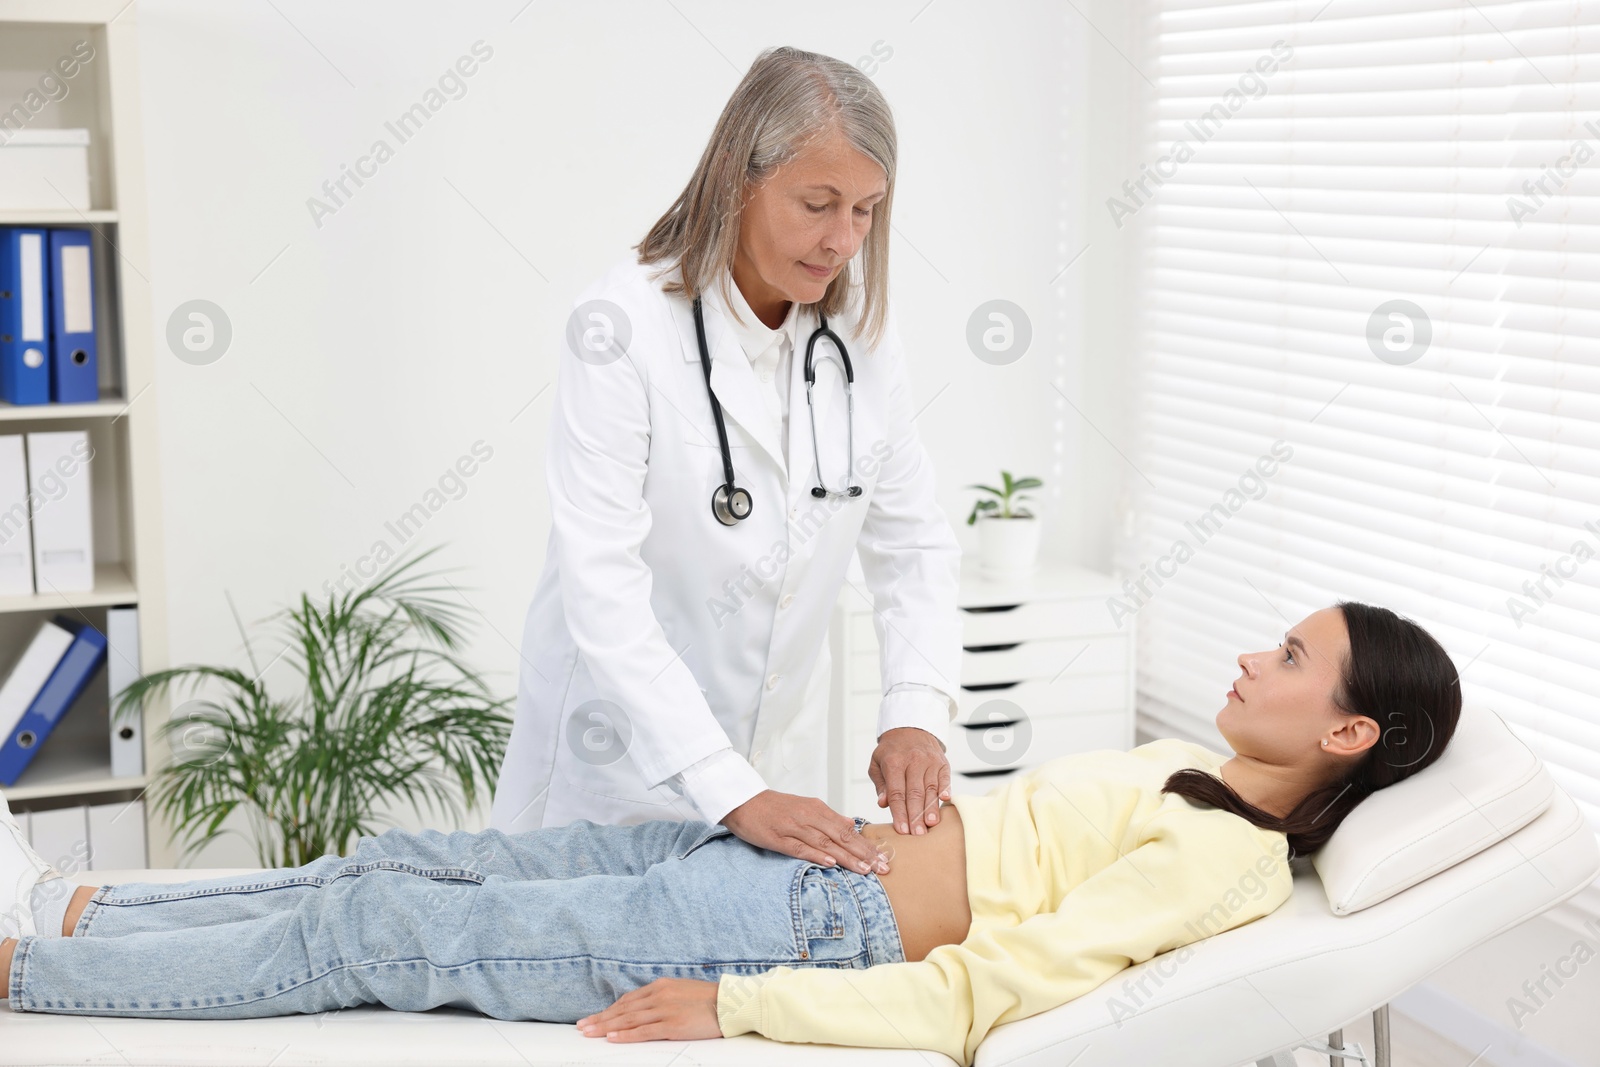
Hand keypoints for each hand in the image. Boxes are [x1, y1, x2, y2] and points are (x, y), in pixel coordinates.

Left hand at [577, 977, 721, 1041]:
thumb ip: (662, 997)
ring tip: (589, 1032)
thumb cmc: (708, 999)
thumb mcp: (680, 991)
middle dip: (600, 1018)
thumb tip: (645, 1007)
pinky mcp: (672, 1025)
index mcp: (660, 986)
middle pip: (623, 1009)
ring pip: (628, 1019)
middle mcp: (659, 995)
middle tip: (582, 1026)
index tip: (595, 1017)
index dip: (609, 1010)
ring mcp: (664, 1010)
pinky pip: (643, 1031)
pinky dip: (625, 1035)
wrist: (730, 1002)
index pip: (628, 999)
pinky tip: (612, 1038)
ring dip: (605, 1026)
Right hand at [721, 789, 889, 874]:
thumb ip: (828, 818)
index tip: (884, 859)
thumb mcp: (805, 807)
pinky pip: (800, 847)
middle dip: (864, 853)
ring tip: (865, 870)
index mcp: (818, 809)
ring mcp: (794, 827)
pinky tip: (830, 862)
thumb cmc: (775, 807)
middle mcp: (810, 817)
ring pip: (826, 843)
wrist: (744, 800)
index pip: (849, 829)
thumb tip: (851, 825)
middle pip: (842, 836)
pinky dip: (816, 854)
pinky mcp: (779, 838)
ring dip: (847, 857)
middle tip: (883, 868)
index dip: (867, 845)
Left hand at [868, 726, 950, 834]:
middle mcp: (913, 761)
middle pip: (915, 793)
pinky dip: (946, 789)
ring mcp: (930, 761)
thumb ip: (880, 784)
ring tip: (930, 825)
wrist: (911, 728)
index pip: (897, 792)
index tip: (901, 830)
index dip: (899, 812)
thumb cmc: (891, 751)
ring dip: (931, 808)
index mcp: (894, 762)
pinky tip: (946, 801)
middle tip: (917, 834)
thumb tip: (883, 803)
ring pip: (930, 788)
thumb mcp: (877, 763)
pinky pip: (945, 778)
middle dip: (915, 816)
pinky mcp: (942, 763)